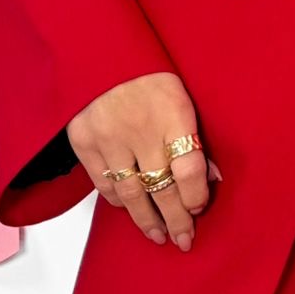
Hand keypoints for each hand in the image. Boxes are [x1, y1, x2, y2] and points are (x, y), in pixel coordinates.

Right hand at [67, 71, 212, 250]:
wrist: (100, 53)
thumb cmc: (150, 76)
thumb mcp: (182, 96)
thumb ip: (194, 137)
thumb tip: (211, 178)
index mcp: (172, 112)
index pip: (189, 169)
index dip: (196, 196)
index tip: (199, 208)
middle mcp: (140, 129)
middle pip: (162, 187)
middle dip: (177, 219)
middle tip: (185, 239)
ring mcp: (109, 138)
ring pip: (132, 193)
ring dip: (147, 219)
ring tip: (159, 235)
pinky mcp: (83, 142)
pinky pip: (104, 184)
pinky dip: (120, 200)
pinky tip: (132, 209)